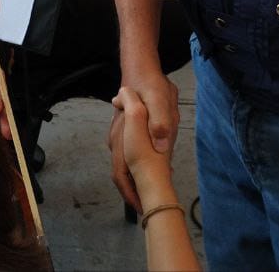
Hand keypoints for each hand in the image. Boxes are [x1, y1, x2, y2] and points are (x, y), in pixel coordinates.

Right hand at [107, 68, 178, 210]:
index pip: (121, 174)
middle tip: (150, 207)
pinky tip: (152, 167)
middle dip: (134, 192)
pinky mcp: (124, 131)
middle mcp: (117, 139)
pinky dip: (137, 166)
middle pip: (121, 174)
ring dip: (136, 180)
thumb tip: (160, 147)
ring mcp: (119, 135)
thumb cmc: (151, 85)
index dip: (130, 195)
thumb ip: (159, 122)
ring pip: (124, 165)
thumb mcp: (161, 100)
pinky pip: (128, 154)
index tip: (142, 210)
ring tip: (153, 192)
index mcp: (124, 136)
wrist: (140, 68)